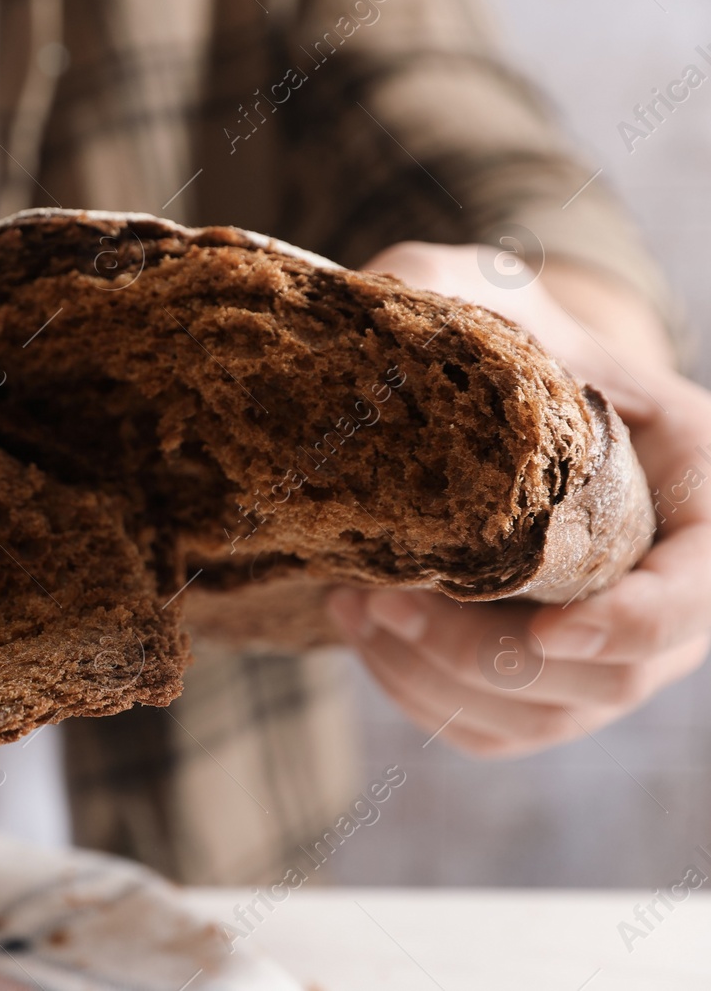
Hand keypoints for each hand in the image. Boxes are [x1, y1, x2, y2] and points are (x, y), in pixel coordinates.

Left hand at [327, 242, 710, 755]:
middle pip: (614, 673)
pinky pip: (494, 730)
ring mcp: (610, 639)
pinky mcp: (544, 679)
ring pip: (546, 714)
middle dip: (486, 652)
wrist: (473, 388)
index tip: (546, 631)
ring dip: (438, 678)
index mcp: (699, 482)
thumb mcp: (478, 296)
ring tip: (351, 605)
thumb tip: (394, 334)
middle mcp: (672, 576)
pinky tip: (360, 629)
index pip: (703, 587)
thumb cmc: (491, 330)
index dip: (637, 621)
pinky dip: (421, 696)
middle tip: (382, 597)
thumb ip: (453, 302)